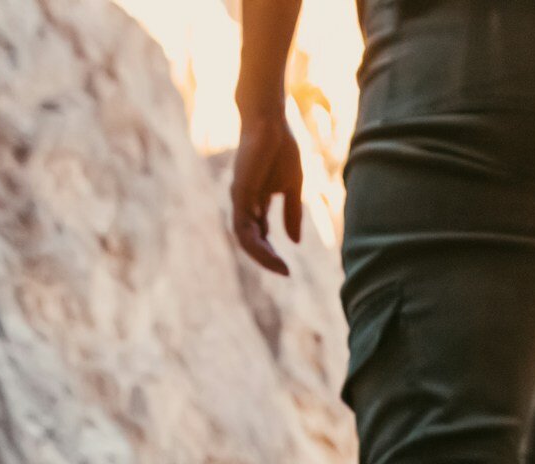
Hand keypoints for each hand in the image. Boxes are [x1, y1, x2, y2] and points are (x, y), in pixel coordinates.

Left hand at [230, 111, 304, 274]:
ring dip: (261, 256)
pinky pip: (244, 227)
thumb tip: (295, 242)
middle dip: (266, 258)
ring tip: (280, 267)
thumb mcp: (292, 186)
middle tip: (284, 271)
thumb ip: (292, 213)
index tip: (286, 268)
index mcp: (255, 202)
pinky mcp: (239, 193)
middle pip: (250, 241)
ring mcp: (239, 199)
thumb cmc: (281, 147)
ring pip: (245, 239)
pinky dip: (256, 242)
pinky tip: (272, 250)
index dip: (270, 252)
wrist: (270, 121)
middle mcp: (244, 203)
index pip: (258, 235)